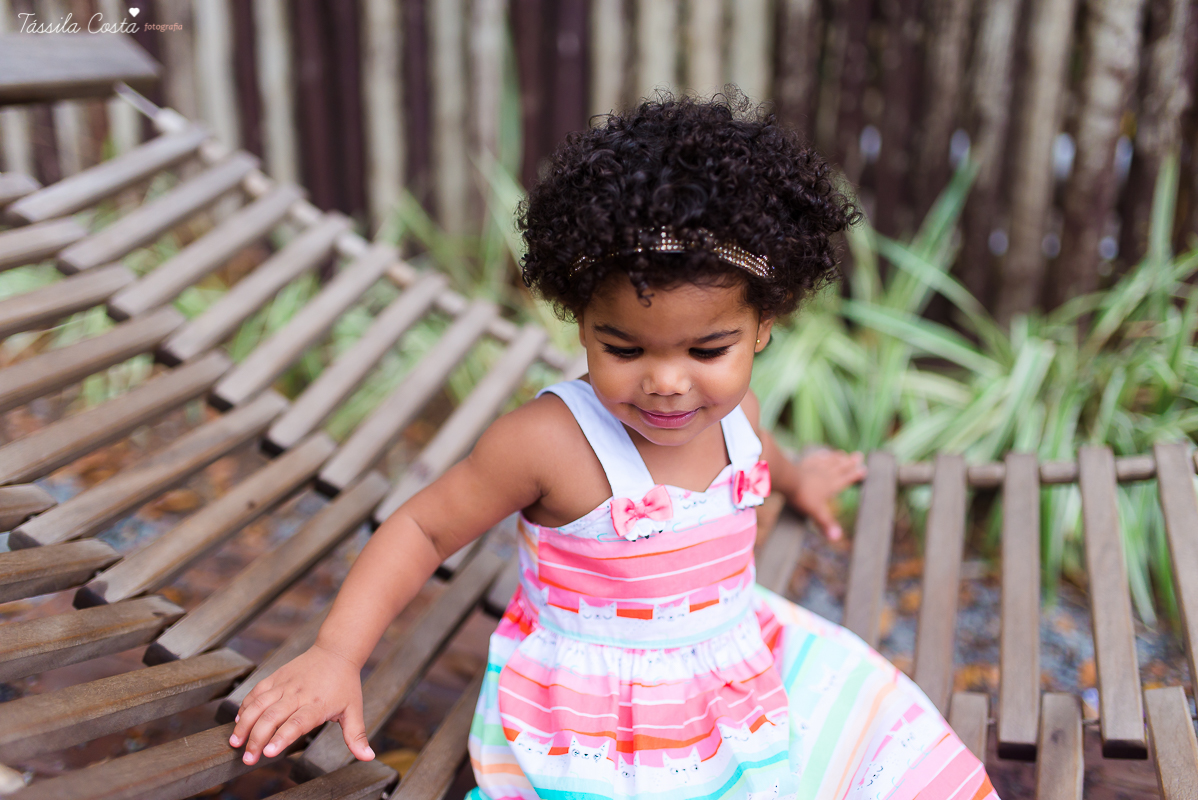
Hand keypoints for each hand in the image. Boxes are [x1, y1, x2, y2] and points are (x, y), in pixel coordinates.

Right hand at [229, 643, 373, 764]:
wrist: (336, 651)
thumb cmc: (345, 683)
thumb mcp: (354, 709)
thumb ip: (356, 736)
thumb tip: (368, 756)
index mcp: (317, 705)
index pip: (296, 723)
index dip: (281, 738)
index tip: (268, 752)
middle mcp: (298, 694)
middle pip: (272, 717)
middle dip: (257, 739)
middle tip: (248, 758)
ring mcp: (285, 684)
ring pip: (259, 704)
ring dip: (244, 724)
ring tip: (235, 743)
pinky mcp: (276, 677)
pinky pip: (256, 692)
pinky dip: (245, 706)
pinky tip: (237, 721)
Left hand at [786, 449, 865, 541]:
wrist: (786, 479)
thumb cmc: (802, 496)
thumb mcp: (816, 512)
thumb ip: (826, 524)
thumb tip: (836, 538)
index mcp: (830, 486)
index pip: (845, 480)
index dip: (855, 475)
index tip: (864, 469)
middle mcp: (825, 475)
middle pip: (840, 467)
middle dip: (850, 462)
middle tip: (858, 455)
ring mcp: (814, 468)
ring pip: (829, 461)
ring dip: (837, 458)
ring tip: (843, 454)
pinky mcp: (803, 464)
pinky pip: (814, 458)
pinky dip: (820, 456)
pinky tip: (823, 453)